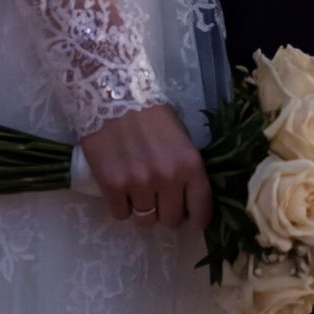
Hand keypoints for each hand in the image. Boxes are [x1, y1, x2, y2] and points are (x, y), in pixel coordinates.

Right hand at [78, 103, 208, 230]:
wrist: (112, 93)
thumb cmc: (149, 113)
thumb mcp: (180, 137)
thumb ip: (186, 168)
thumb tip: (189, 198)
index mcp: (189, 164)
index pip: (201, 209)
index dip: (197, 218)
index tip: (191, 219)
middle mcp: (167, 178)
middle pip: (171, 220)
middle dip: (166, 212)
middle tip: (158, 198)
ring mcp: (138, 184)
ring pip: (145, 220)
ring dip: (142, 209)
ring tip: (136, 189)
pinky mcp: (111, 185)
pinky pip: (121, 214)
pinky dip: (120, 205)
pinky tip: (119, 187)